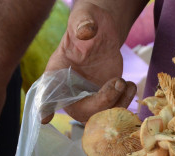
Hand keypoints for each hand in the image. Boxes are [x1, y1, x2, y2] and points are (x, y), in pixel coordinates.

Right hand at [42, 2, 135, 123]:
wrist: (102, 33)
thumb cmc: (87, 25)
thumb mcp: (84, 19)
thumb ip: (82, 24)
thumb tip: (85, 31)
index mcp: (56, 74)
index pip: (47, 92)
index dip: (45, 106)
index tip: (45, 117)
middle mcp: (68, 92)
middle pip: (81, 111)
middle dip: (102, 103)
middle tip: (116, 82)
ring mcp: (86, 99)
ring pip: (99, 117)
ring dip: (117, 104)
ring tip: (124, 82)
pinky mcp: (103, 101)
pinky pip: (113, 113)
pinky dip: (124, 103)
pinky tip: (128, 86)